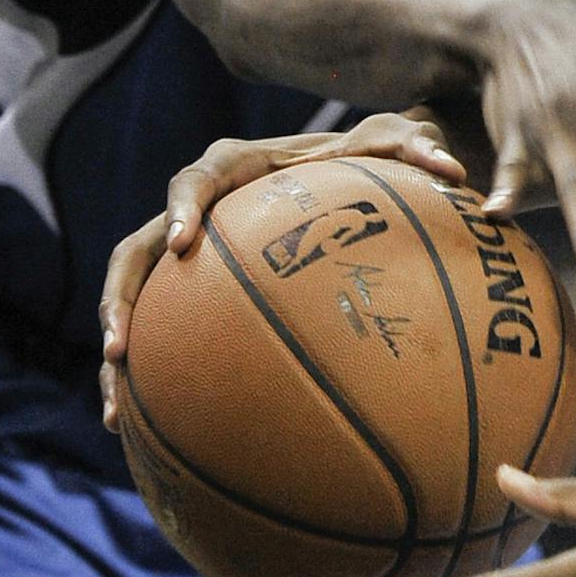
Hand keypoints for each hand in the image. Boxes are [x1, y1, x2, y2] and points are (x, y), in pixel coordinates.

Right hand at [98, 112, 464, 430]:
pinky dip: (153, 378)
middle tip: (121, 346)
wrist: (352, 173)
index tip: (185, 242)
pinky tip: (149, 433)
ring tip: (119, 411)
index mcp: (238, 167)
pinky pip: (164, 333)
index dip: (183, 207)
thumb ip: (420, 148)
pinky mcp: (197, 293)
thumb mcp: (398, 143)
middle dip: (121, 297)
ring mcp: (194, 254)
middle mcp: (201, 211)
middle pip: (138, 250)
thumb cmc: (372, 155)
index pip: (198, 178)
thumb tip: (456, 171)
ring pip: (137, 299)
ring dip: (120, 352)